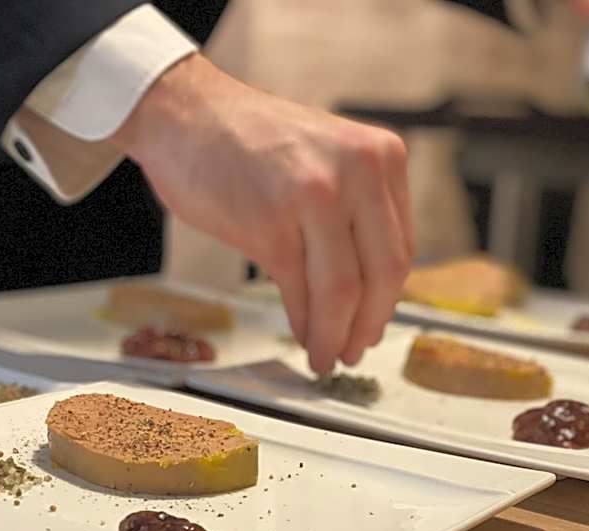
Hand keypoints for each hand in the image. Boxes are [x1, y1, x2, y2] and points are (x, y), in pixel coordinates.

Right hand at [111, 55, 413, 374]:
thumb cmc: (252, 144)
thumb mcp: (328, 160)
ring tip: (326, 356)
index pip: (402, 247)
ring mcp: (315, 196)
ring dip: (335, 335)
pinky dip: (305, 324)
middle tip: (354, 351)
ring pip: (344, 290)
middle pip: (384, 273)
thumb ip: (355, 213)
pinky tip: (302, 335)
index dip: (388, 299)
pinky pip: (300, 290)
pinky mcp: (271, 224)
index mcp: (381, 156)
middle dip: (369, 325)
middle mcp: (358, 171)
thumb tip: (368, 297)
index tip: (373, 325)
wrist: (186, 115)